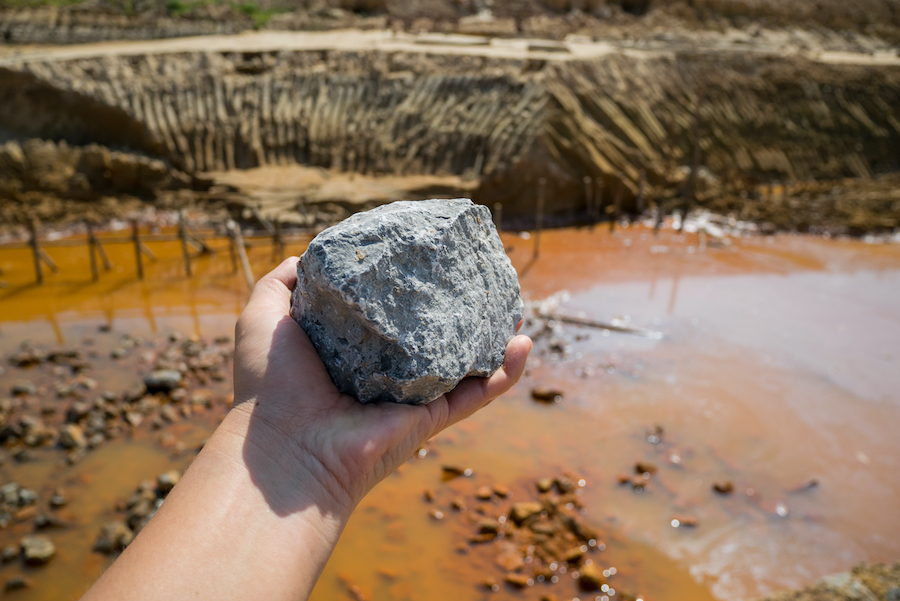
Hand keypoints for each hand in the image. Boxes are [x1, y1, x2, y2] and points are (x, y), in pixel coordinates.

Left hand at [230, 257, 531, 518]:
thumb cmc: (270, 382)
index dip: (409, 290)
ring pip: (466, 364)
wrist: (285, 446)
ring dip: (493, 338)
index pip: (389, 317)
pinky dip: (506, 373)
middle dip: (459, 312)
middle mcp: (387, 374)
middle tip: (480, 283)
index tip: (428, 261)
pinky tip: (524, 343)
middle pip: (433, 338)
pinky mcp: (432, 418)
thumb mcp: (264, 315)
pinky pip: (478, 394)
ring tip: (516, 309)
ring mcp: (413, 397)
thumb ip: (283, 282)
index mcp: (353, 352)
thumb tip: (307, 255)